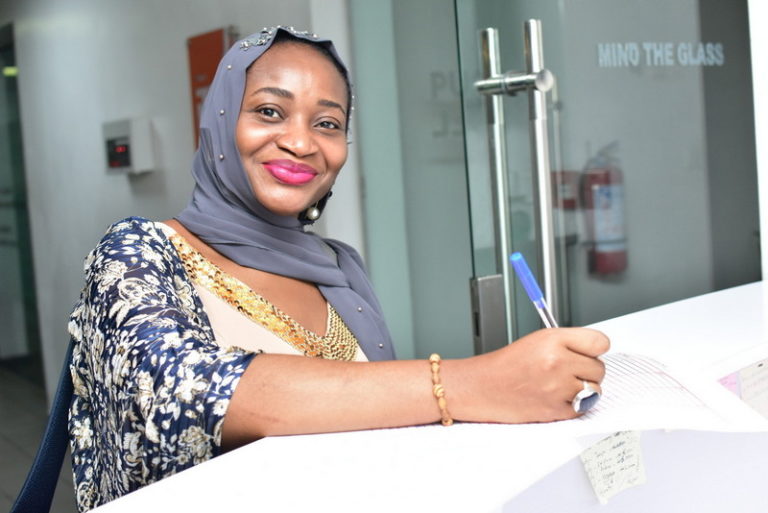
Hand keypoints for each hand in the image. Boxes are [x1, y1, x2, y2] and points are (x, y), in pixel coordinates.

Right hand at [445, 328, 608, 423]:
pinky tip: (555, 398)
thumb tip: (598, 350)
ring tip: (561, 386)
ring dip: (583, 390)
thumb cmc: (506, 365)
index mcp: (553, 339)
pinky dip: (573, 406)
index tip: (590, 352)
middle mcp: (557, 361)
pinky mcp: (555, 409)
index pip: (600, 342)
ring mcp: (557, 387)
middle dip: (586, 371)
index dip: (595, 348)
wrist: (482, 387)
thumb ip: (568, 343)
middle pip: (599, 368)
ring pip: (595, 390)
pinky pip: (583, 408)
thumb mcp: (537, 341)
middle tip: (567, 371)